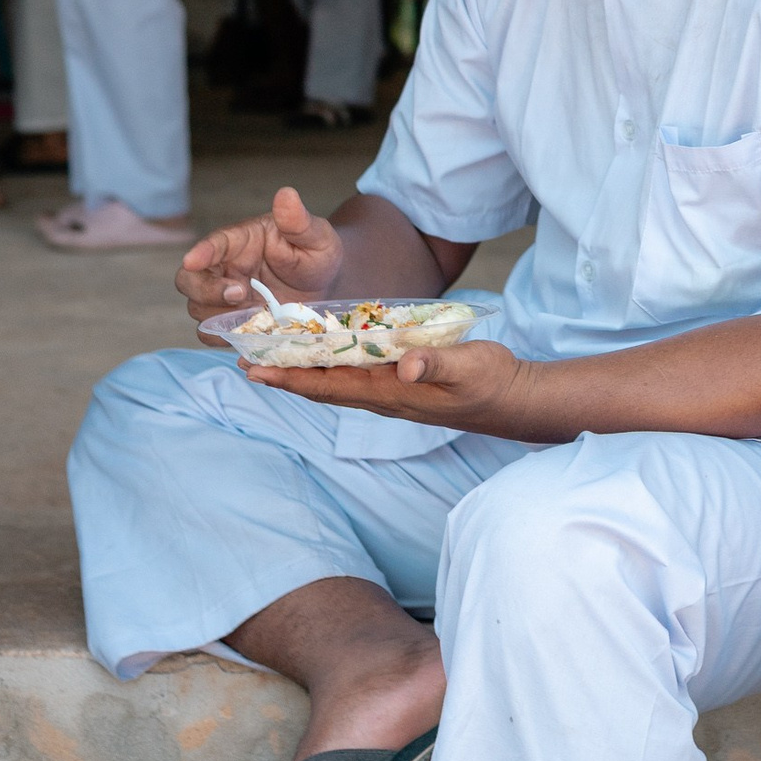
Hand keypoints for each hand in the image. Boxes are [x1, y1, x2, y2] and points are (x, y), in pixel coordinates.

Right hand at [177, 186, 346, 331]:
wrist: (326, 286)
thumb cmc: (317, 254)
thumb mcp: (316, 237)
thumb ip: (299, 221)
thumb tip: (287, 194)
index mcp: (240, 241)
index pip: (213, 243)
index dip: (201, 251)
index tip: (194, 260)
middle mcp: (225, 268)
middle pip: (189, 280)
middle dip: (206, 290)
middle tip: (240, 294)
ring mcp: (225, 297)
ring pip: (198, 309)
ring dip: (219, 316)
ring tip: (256, 314)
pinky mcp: (232, 320)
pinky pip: (213, 333)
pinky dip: (225, 337)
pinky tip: (251, 334)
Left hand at [243, 338, 532, 433]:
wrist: (513, 400)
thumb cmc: (492, 382)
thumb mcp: (469, 367)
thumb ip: (437, 363)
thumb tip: (406, 365)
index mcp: (393, 392)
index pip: (330, 385)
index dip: (291, 378)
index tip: (256, 370)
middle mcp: (386, 397)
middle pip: (323, 388)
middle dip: (285, 376)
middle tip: (248, 364)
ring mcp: (394, 394)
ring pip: (337, 385)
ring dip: (303, 374)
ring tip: (274, 362)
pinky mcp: (404, 387)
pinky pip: (356, 380)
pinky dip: (331, 370)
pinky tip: (326, 360)